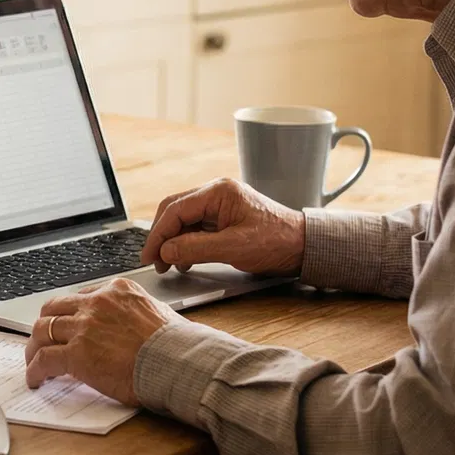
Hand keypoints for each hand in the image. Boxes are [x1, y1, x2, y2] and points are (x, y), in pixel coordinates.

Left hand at [23, 278, 172, 403]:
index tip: (67, 326)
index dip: (70, 314)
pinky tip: (36, 379)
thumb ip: (137, 314)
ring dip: (35, 346)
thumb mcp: (158, 312)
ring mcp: (85, 327)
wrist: (179, 362)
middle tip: (43, 339)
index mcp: (117, 290)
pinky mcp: (77, 354)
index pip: (81, 297)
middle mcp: (97, 303)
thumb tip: (135, 327)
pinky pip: (44, 358)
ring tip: (34, 360)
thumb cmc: (177, 345)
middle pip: (55, 308)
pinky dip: (35, 369)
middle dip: (46, 324)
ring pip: (43, 330)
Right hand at [141, 177, 304, 276]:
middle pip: (175, 210)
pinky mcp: (224, 217)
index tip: (150, 255)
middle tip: (154, 260)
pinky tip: (184, 258)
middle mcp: (216, 193)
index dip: (158, 234)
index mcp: (218, 192)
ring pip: (184, 219)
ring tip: (167, 263)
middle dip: (162, 236)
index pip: (176, 209)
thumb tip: (166, 251)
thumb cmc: (277, 242)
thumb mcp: (234, 248)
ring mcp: (220, 204)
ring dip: (173, 240)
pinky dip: (186, 242)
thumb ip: (196, 248)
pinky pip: (196, 226)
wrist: (304, 246)